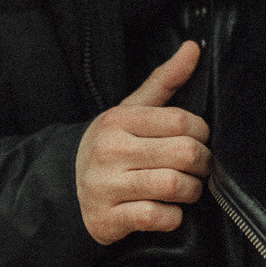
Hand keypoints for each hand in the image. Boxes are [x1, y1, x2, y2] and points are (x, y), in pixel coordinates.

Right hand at [75, 41, 210, 243]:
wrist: (63, 188)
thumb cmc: (112, 145)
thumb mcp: (133, 109)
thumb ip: (166, 79)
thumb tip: (194, 47)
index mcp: (119, 120)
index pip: (181, 120)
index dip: (201, 131)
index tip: (199, 138)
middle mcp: (110, 151)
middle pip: (184, 153)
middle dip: (202, 163)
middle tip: (200, 167)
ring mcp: (106, 186)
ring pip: (173, 185)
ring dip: (191, 191)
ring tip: (187, 188)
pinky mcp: (106, 219)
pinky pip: (156, 217)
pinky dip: (172, 217)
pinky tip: (168, 210)